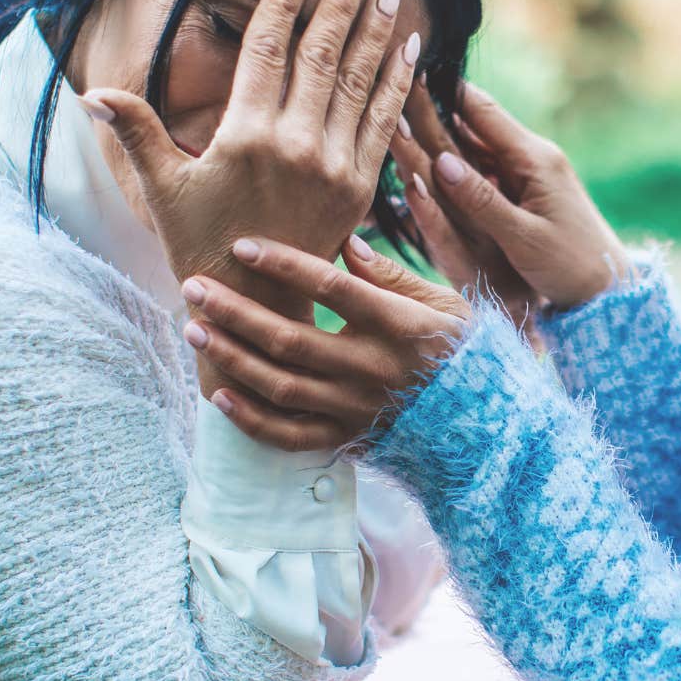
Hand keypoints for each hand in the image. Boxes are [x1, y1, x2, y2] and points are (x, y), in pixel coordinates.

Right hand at [82, 0, 418, 309]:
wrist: (254, 304)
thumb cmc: (199, 243)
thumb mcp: (161, 188)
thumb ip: (135, 132)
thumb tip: (89, 93)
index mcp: (245, 136)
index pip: (269, 49)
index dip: (286, 1)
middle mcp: (296, 145)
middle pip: (322, 55)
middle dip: (344, 2)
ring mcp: (334, 166)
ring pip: (359, 81)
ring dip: (376, 30)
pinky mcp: (361, 187)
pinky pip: (384, 122)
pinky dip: (397, 82)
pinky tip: (409, 48)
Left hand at [179, 235, 470, 449]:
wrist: (487, 425)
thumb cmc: (463, 351)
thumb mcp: (443, 303)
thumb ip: (391, 275)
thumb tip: (343, 241)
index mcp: (398, 325)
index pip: (331, 288)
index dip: (283, 265)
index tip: (241, 245)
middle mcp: (372, 369)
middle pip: (290, 338)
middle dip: (236, 311)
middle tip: (194, 285)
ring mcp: (357, 409)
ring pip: (281, 385)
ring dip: (232, 357)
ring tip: (194, 330)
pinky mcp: (349, 439)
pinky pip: (291, 436)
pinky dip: (251, 420)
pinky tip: (220, 395)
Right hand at [392, 82, 631, 312]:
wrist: (608, 288)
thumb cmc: (571, 266)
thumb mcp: (523, 237)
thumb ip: (481, 201)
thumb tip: (440, 162)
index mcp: (534, 159)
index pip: (481, 112)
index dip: (444, 91)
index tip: (410, 70)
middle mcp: (532, 157)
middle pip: (475, 124)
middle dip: (435, 110)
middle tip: (396, 88)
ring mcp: (530, 173)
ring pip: (477, 146)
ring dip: (443, 136)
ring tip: (403, 116)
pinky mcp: (529, 190)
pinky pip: (487, 168)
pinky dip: (460, 163)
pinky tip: (433, 156)